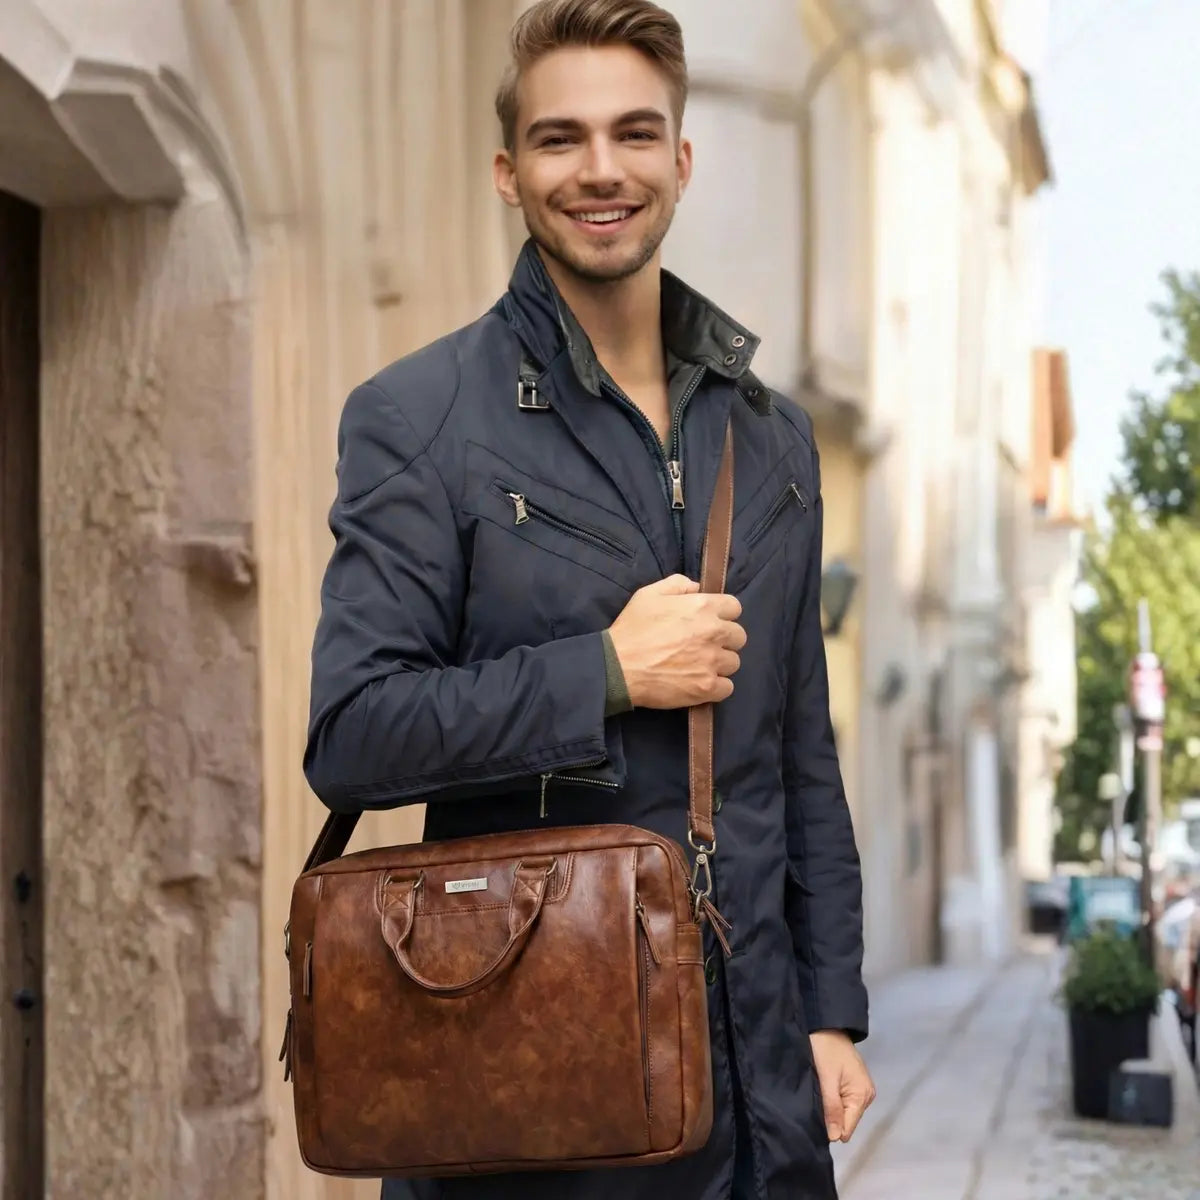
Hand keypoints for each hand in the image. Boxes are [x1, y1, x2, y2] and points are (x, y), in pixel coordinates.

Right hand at [607, 575, 745, 708]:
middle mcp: (713, 633)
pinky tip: (700, 683)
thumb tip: (697, 588)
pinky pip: (727, 687)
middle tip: (705, 645)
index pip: (735, 607)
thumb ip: (677, 584)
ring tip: (700, 666)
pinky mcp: (707, 687)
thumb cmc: (631, 629)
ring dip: (720, 664)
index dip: (723, 614)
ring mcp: (712, 662)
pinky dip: (716, 687)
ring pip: (733, 662)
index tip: (711, 621)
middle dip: (725, 640)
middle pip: (739, 636)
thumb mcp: (649, 594)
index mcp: (702, 607)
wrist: (617, 667)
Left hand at [810, 1030, 874, 1142]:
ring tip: (818, 1095)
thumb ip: (832, 1108)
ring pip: (844, 1112)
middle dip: (830, 1117)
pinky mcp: (854, 1083)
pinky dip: (833, 1099)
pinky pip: (844, 1101)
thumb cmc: (825, 1050)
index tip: (815, 1119)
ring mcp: (861, 1089)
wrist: (827, 1025)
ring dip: (831, 1108)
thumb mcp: (826, 1079)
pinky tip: (824, 1090)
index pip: (847, 1128)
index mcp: (862, 1096)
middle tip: (815, 1103)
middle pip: (846, 1121)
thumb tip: (835, 1138)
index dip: (831, 1128)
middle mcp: (866, 1096)